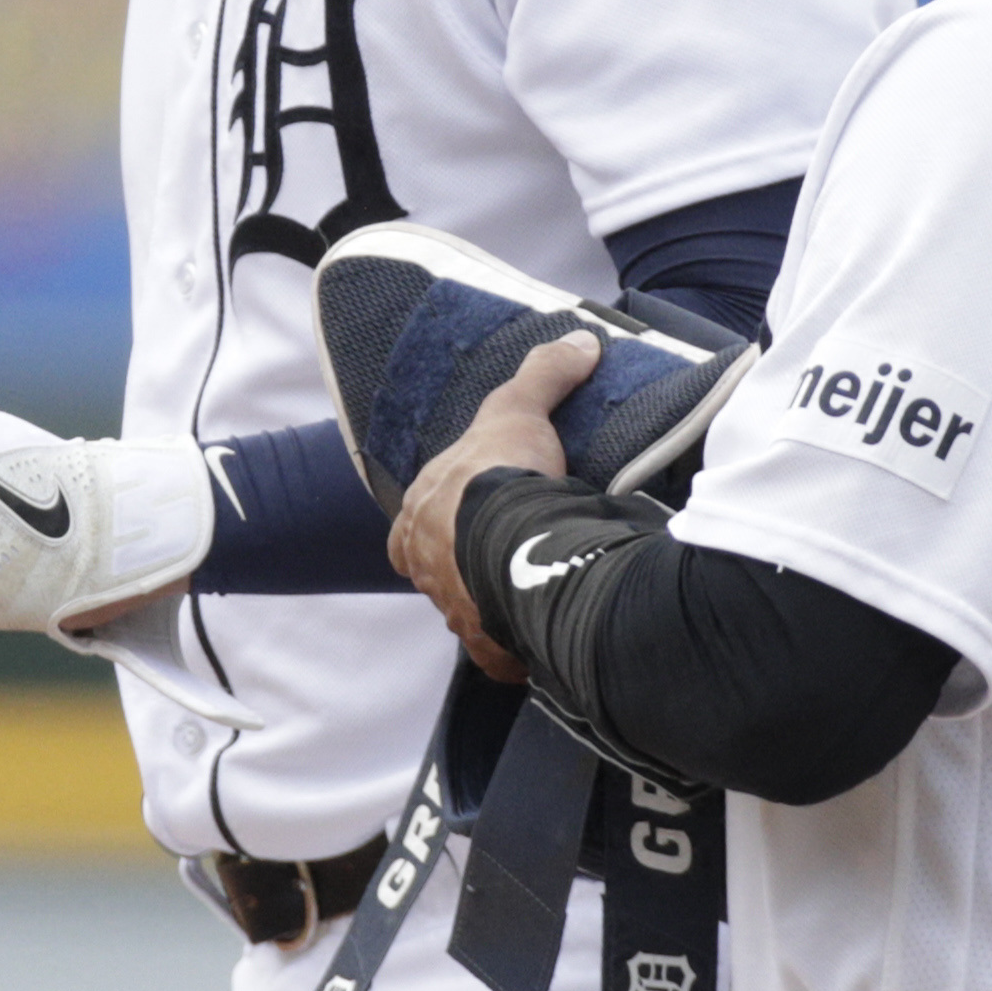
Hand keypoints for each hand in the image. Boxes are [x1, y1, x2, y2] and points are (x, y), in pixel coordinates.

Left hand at [387, 334, 594, 679]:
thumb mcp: (519, 408)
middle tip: (508, 554)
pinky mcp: (487, 641)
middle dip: (467, 566)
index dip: (433, 522)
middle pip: (440, 572)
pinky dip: (517, 646)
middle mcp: (426, 568)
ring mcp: (454, 608)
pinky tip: (543, 635)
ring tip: (533, 592)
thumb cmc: (500, 473)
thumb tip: (579, 340)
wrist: (515, 538)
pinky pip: (500, 650)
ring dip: (494, 604)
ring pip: (470, 610)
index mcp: (417, 518)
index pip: (412, 524)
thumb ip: (544, 375)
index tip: (463, 518)